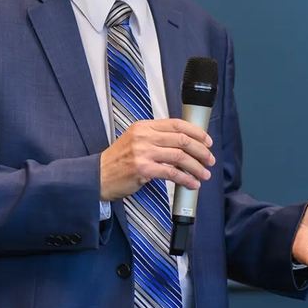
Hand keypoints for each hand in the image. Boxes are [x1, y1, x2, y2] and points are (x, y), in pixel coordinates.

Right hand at [99, 119, 215, 201]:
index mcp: (144, 126)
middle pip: (182, 139)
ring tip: (204, 174)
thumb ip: (156, 138)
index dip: (196, 132)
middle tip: (209, 159)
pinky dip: (186, 179)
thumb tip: (184, 144)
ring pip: (180, 156)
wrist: (98, 176)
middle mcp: (144, 136)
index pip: (177, 124)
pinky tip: (192, 184)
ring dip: (196, 167)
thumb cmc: (118, 161)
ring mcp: (143, 152)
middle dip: (201, 151)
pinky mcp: (143, 169)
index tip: (207, 141)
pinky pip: (172, 173)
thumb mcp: (134, 140)